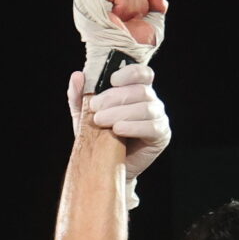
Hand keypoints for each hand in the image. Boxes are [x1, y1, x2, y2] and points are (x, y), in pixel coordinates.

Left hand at [71, 63, 171, 178]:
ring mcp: (159, 117)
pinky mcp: (161, 135)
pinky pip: (152, 127)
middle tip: (95, 107)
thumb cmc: (97, 137)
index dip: (129, 73)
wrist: (104, 166)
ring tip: (101, 121)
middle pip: (140, 90)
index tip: (111, 80)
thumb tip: (78, 76)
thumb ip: (79, 95)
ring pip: (146, 108)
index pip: (141, 73)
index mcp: (136, 90)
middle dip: (115, 97)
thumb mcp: (83, 115)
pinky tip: (117, 130)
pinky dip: (133, 127)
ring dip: (121, 113)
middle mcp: (151, 101)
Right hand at [99, 0, 167, 57]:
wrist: (125, 55)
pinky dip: (124, 6)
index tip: (137, 21)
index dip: (145, 5)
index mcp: (122, 3)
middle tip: (129, 23)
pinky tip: (117, 18)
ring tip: (122, 22)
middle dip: (140, 6)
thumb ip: (158, 4)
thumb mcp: (154, 23)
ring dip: (132, 8)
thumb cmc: (136, 45)